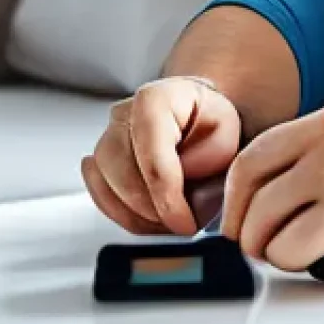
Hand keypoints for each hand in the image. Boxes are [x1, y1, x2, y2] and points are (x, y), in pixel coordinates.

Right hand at [81, 76, 241, 235]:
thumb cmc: (209, 122)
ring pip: (110, 193)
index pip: (153, 158)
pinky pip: (102, 201)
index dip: (168, 198)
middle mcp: (122, 115)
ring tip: (173, 218)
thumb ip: (209, 157)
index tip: (186, 224)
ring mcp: (105, 138)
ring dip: (142, 217)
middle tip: (185, 224)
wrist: (195, 117)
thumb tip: (182, 190)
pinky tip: (153, 215)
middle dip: (156, 211)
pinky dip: (127, 218)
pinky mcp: (97, 164)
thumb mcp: (226, 131)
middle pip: (125, 178)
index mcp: (154, 99)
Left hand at [221, 98, 323, 271]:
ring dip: (262, 243)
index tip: (239, 208)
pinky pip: (289, 245)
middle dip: (240, 217)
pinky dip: (287, 259)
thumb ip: (322, 147)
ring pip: (263, 215)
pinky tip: (304, 257)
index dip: (238, 186)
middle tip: (246, 238)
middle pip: (250, 178)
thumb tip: (276, 181)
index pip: (258, 148)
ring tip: (277, 251)